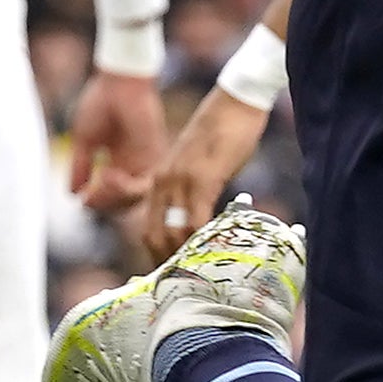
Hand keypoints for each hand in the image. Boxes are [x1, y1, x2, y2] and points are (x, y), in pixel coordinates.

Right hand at [70, 69, 162, 215]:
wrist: (119, 82)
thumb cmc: (101, 102)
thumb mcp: (85, 140)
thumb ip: (81, 167)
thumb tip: (72, 193)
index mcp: (118, 161)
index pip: (111, 196)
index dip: (97, 203)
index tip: (82, 200)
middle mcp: (134, 165)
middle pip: (123, 202)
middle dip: (104, 204)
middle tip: (89, 199)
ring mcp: (145, 162)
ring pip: (134, 199)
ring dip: (113, 198)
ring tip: (98, 183)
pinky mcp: (154, 156)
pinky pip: (143, 185)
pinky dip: (125, 188)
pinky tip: (107, 175)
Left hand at [138, 85, 272, 259]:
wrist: (234, 103)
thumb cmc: (222, 133)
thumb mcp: (198, 167)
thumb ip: (193, 193)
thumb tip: (202, 223)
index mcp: (159, 181)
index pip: (148, 229)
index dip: (158, 256)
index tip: (172, 273)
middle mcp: (163, 182)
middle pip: (154, 235)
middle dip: (168, 261)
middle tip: (187, 279)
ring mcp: (180, 180)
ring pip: (173, 231)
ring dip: (186, 254)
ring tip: (202, 270)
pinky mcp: (202, 178)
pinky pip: (196, 218)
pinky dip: (202, 238)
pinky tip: (215, 248)